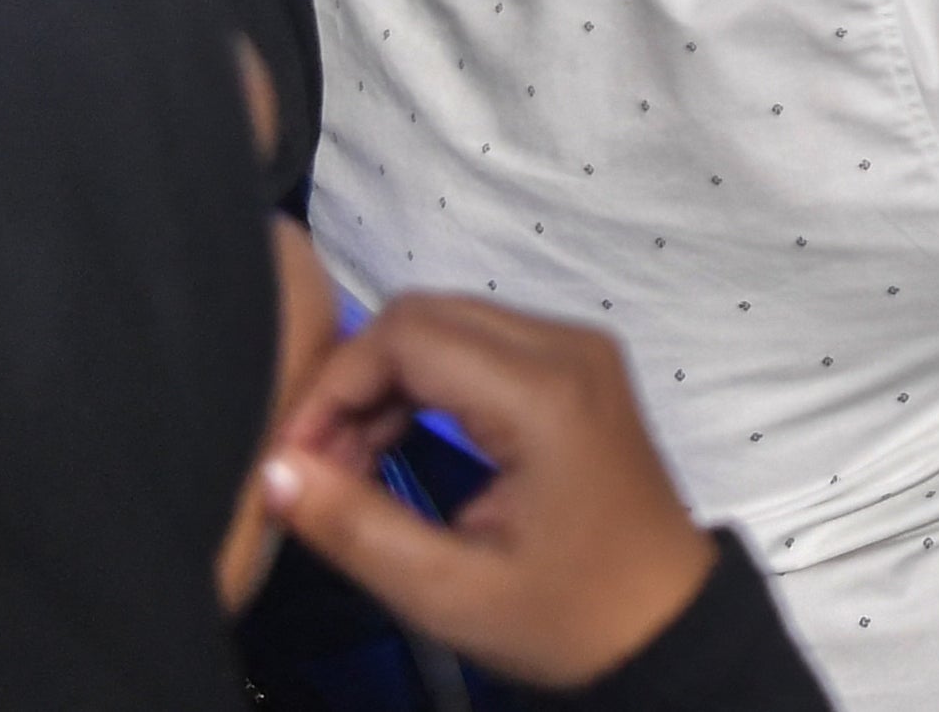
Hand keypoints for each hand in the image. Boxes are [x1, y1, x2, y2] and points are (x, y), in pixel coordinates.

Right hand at [257, 295, 720, 691]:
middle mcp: (567, 347)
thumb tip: (273, 472)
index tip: (294, 456)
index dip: (333, 386)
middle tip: (320, 466)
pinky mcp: (576, 367)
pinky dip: (425, 384)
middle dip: (354, 381)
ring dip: (386, 382)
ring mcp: (578, 350)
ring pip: (448, 323)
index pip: (407, 335)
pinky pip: (479, 344)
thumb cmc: (569, 614)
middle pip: (425, 315)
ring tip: (352, 468)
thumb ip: (355, 526)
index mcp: (545, 393)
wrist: (665, 623)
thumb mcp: (448, 592)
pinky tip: (395, 445)